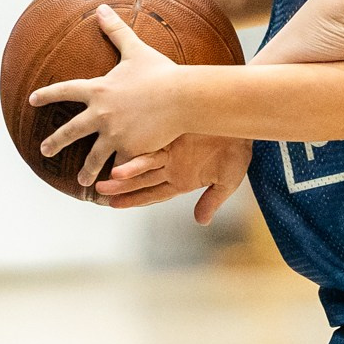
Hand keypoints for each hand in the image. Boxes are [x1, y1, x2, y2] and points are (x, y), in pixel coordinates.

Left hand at [28, 5, 189, 189]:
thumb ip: (116, 30)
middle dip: (55, 142)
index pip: (64, 91)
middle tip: (44, 150)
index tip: (33, 100)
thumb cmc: (160, 71)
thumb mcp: (135, 49)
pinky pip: (118, 166)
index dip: (47, 95)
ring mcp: (113, 134)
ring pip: (93, 156)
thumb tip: (101, 7)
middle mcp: (100, 114)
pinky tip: (111, 188)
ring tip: (81, 181)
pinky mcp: (128, 149)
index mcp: (98, 90)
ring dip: (86, 170)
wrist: (181, 96)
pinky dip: (115, 177)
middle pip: (70, 131)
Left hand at [95, 134, 251, 221]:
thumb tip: (201, 222)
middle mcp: (172, 165)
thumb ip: (212, 200)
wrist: (242, 120)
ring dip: (127, 171)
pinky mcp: (172, 131)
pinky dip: (139, 153)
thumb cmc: (238, 151)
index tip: (114, 205)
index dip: (134, 200)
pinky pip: (153, 144)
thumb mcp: (228, 181)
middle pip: (142, 180)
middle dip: (122, 187)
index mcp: (182, 179)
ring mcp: (170, 148)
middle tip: (100, 191)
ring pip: (143, 163)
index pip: (153, 194)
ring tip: (108, 178)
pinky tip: (122, 156)